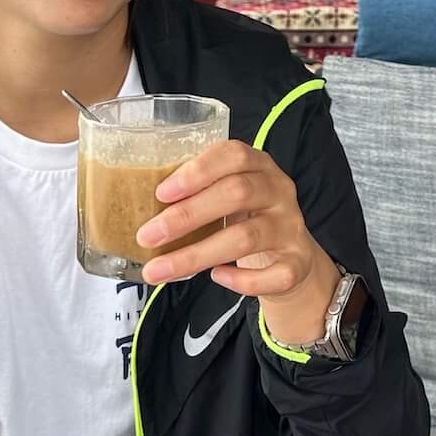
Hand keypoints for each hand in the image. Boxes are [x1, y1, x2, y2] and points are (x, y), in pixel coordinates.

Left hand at [136, 141, 339, 345]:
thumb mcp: (226, 196)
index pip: (234, 154)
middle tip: (147, 235)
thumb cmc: (244, 219)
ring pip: (246, 237)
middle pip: (236, 193)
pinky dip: (242, 280)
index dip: (197, 171)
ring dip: (196, 255)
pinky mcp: (299, 262)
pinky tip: (217, 277)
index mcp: (259, 166)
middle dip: (186, 215)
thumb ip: (198, 193)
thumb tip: (137, 208)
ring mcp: (292, 227)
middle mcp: (279, 190)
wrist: (291, 257)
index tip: (161, 193)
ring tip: (158, 270)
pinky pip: (274, 274)